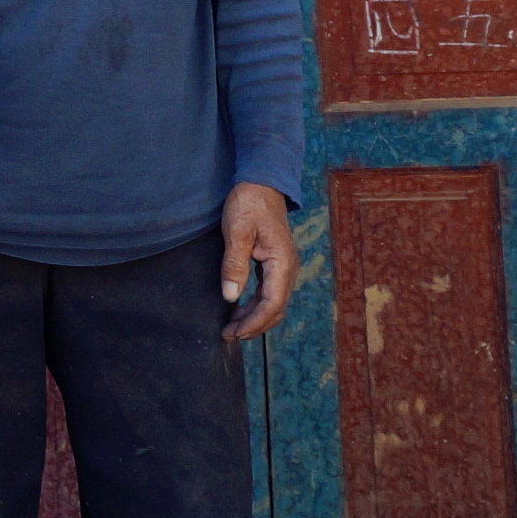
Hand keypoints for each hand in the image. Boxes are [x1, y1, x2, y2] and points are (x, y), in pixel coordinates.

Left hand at [220, 183, 298, 343]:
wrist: (261, 181)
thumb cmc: (249, 202)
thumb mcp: (237, 231)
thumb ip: (234, 264)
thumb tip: (231, 296)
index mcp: (282, 261)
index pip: (272, 303)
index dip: (254, 323)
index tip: (235, 333)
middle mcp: (288, 267)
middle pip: (275, 308)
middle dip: (254, 326)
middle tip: (228, 336)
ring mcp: (283, 266)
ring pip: (273, 302)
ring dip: (254, 318)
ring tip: (231, 328)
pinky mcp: (276, 263)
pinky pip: (269, 292)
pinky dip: (255, 305)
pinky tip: (238, 309)